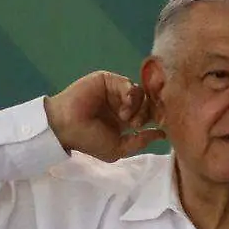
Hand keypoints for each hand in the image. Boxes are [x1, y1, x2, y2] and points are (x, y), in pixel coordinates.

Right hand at [43, 71, 163, 161]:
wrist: (66, 126)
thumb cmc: (89, 140)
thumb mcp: (118, 148)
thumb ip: (140, 141)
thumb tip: (162, 135)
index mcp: (125, 120)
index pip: (149, 115)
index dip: (157, 118)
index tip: (162, 125)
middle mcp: (122, 104)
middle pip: (148, 102)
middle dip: (147, 114)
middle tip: (135, 125)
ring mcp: (115, 91)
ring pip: (141, 93)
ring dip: (138, 107)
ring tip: (126, 118)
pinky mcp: (108, 80)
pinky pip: (128, 83)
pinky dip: (131, 95)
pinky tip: (123, 107)